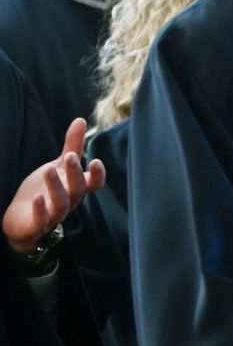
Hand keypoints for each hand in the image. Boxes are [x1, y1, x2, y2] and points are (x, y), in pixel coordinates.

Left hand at [5, 118, 105, 253]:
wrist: (21, 220)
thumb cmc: (44, 190)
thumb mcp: (57, 166)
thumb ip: (71, 146)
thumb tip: (80, 120)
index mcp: (76, 188)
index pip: (94, 184)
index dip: (97, 175)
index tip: (96, 160)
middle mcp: (69, 201)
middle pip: (78, 189)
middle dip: (75, 174)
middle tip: (69, 156)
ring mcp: (54, 214)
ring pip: (61, 202)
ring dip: (57, 186)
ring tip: (49, 170)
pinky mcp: (37, 225)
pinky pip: (42, 219)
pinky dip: (40, 209)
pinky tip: (37, 198)